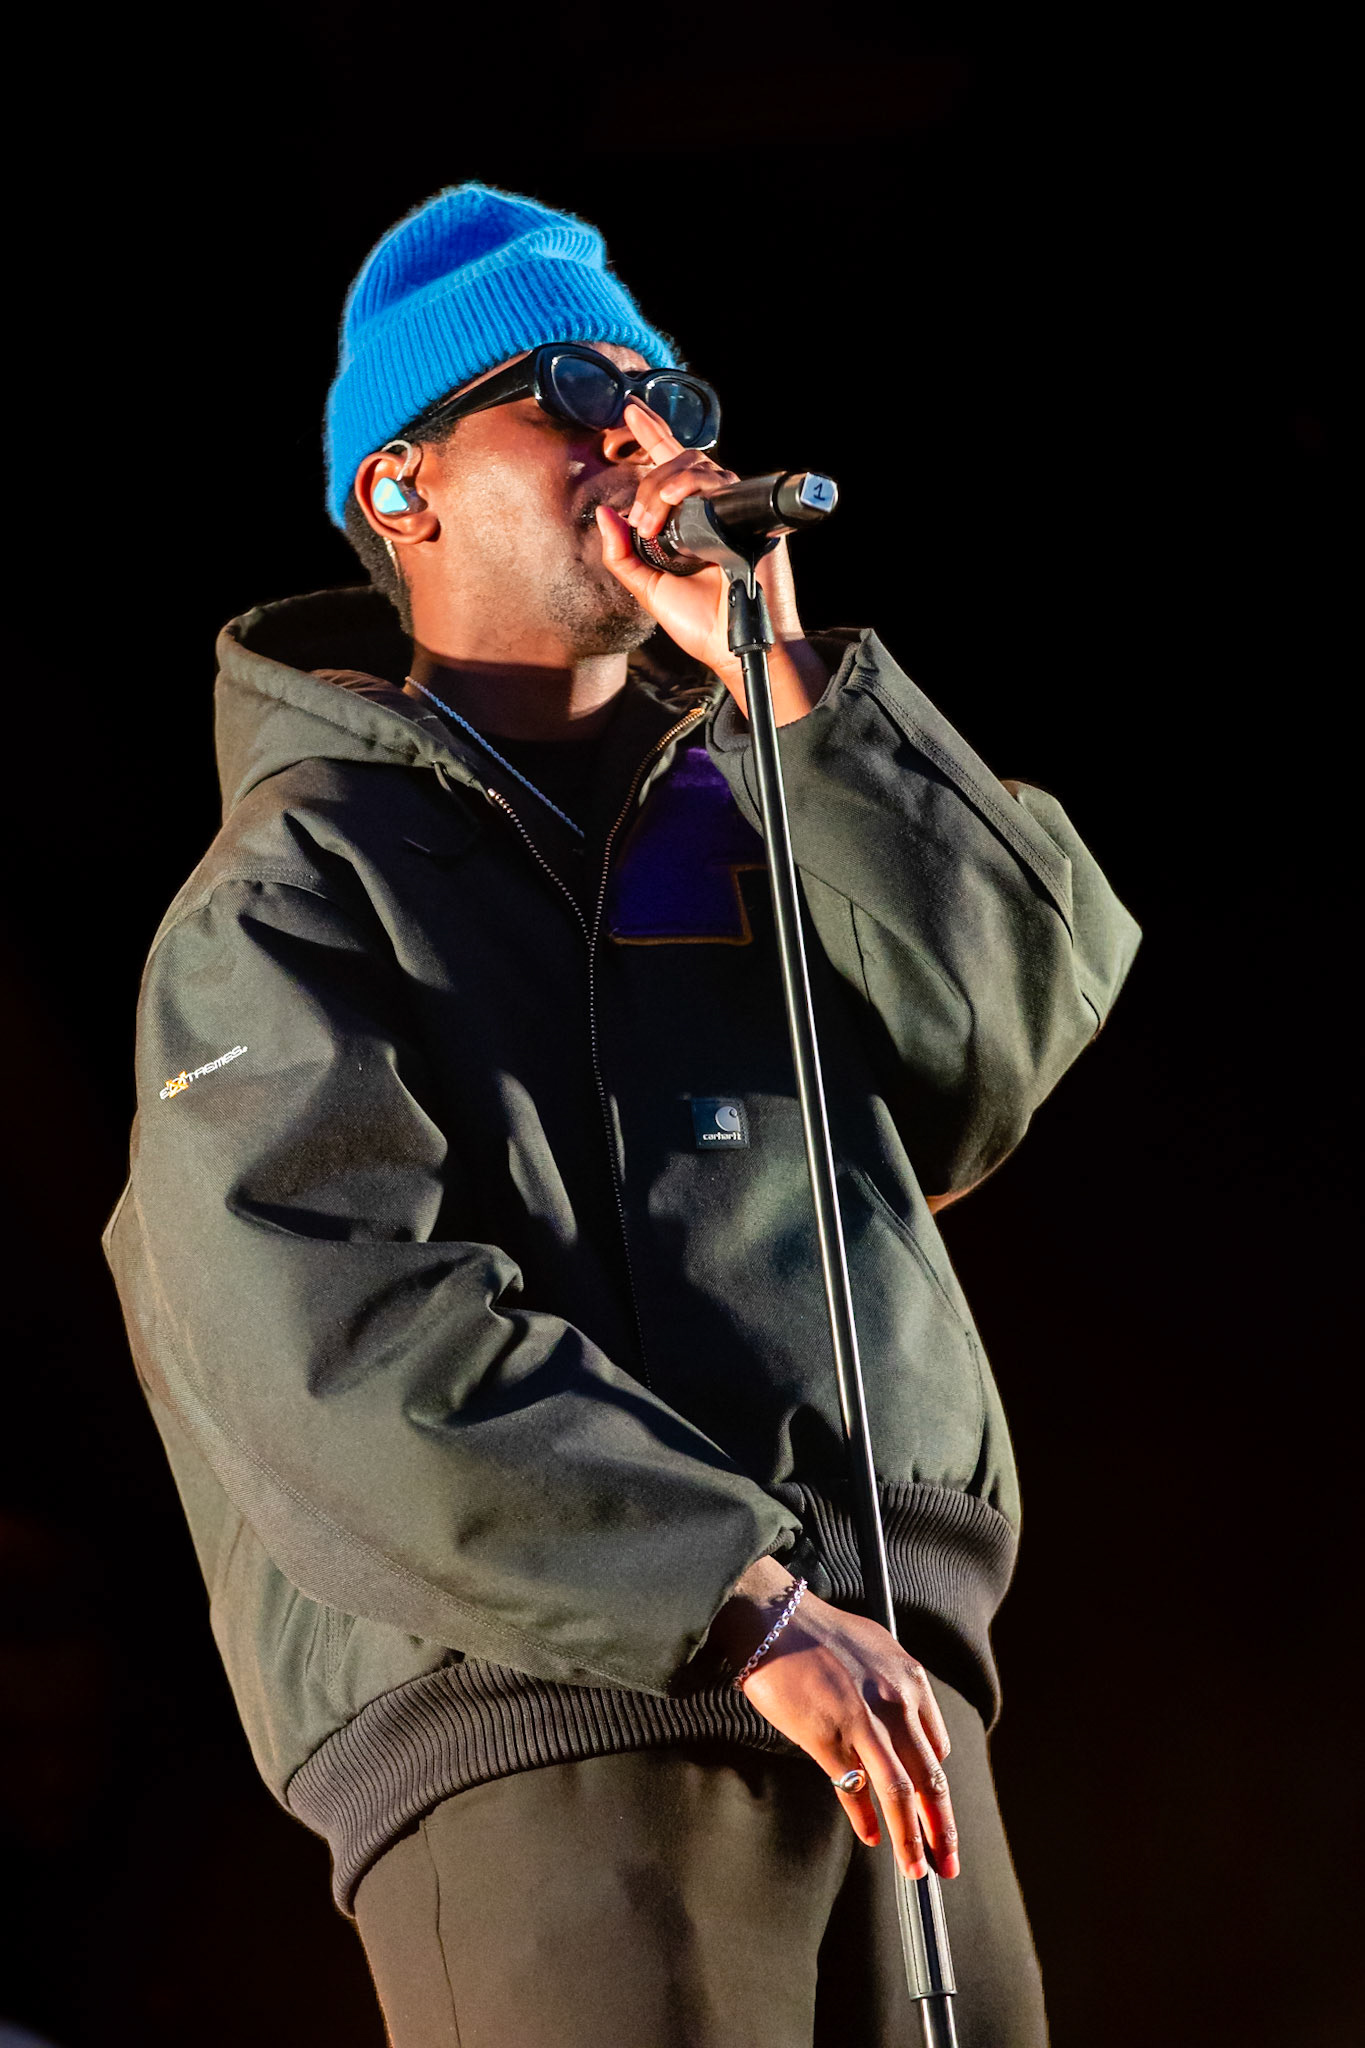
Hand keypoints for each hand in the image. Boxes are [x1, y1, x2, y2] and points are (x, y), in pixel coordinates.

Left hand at [594, 400, 827, 725]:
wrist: (733, 646)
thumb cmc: (700, 623)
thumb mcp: (648, 588)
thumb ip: (622, 555)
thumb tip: (605, 515)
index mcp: (692, 519)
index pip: (671, 466)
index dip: (652, 432)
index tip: (629, 408)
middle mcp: (716, 508)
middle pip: (681, 461)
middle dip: (650, 482)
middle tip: (641, 523)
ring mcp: (736, 509)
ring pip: (697, 466)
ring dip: (664, 487)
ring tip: (652, 524)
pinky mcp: (752, 515)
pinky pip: (720, 483)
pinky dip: (691, 486)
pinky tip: (673, 504)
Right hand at [709, 1558, 959, 1881]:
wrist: (773, 1619)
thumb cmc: (817, 1632)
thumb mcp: (874, 1649)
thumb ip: (893, 1690)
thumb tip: (902, 1731)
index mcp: (910, 1680)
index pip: (936, 1748)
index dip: (937, 1789)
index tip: (938, 1815)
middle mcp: (895, 1703)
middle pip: (929, 1779)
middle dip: (942, 1828)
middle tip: (948, 1862)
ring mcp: (864, 1723)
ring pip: (901, 1794)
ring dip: (911, 1839)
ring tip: (916, 1869)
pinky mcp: (829, 1738)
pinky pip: (856, 1789)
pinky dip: (866, 1819)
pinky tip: (870, 1837)